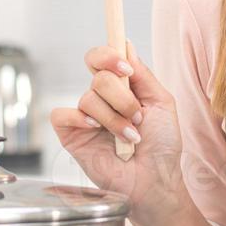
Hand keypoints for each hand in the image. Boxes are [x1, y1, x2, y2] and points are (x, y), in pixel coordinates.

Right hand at [49, 41, 185, 224]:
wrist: (156, 180)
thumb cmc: (162, 146)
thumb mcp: (162, 103)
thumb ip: (143, 74)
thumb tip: (126, 45)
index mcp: (121, 88)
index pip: (102, 57)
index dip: (109, 56)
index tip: (125, 68)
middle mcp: (101, 99)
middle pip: (99, 76)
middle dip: (123, 99)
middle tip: (137, 118)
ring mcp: (85, 117)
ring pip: (88, 97)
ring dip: (114, 119)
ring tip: (129, 138)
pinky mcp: (71, 135)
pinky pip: (62, 114)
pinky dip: (80, 119)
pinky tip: (96, 131)